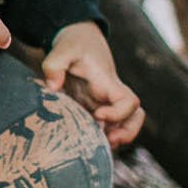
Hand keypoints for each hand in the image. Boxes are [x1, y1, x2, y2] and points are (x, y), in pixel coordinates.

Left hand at [42, 22, 143, 146]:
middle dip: (127, 133)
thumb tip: (52, 87)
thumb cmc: (74, 43)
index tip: (98, 115)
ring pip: (123, 125)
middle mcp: (110, 95)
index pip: (129, 101)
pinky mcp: (93, 108)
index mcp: (107, 82)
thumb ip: (54, 64)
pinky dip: (98, 137)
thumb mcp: (62, 48)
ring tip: (95, 147)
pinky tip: (81, 143)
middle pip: (135, 117)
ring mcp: (104, 103)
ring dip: (113, 139)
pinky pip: (104, 127)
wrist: (79, 39)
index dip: (118, 113)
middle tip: (108, 141)